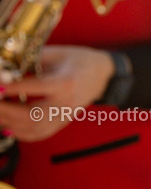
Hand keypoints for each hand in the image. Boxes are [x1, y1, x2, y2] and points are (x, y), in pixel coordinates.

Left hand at [0, 45, 114, 141]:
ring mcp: (64, 116)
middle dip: (5, 110)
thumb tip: (5, 69)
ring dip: (9, 122)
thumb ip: (31, 59)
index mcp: (66, 82)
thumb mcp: (58, 53)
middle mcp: (66, 103)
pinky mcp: (62, 123)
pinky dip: (19, 133)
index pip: (35, 87)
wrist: (103, 74)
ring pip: (32, 128)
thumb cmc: (80, 60)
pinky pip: (38, 134)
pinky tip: (8, 125)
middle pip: (30, 115)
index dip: (13, 88)